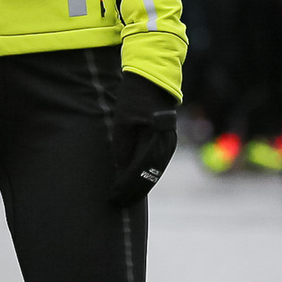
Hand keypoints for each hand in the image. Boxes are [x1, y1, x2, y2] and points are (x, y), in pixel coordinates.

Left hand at [108, 72, 179, 206]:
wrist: (153, 80)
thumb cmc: (135, 97)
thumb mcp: (123, 119)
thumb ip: (122, 145)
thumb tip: (120, 169)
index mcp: (155, 139)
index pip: (139, 170)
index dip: (125, 185)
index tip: (113, 195)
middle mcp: (166, 145)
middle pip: (149, 176)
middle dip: (133, 191)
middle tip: (117, 202)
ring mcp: (168, 144)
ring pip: (154, 173)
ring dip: (139, 186)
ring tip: (125, 198)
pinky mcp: (166, 142)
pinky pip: (156, 165)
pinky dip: (145, 176)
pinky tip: (135, 183)